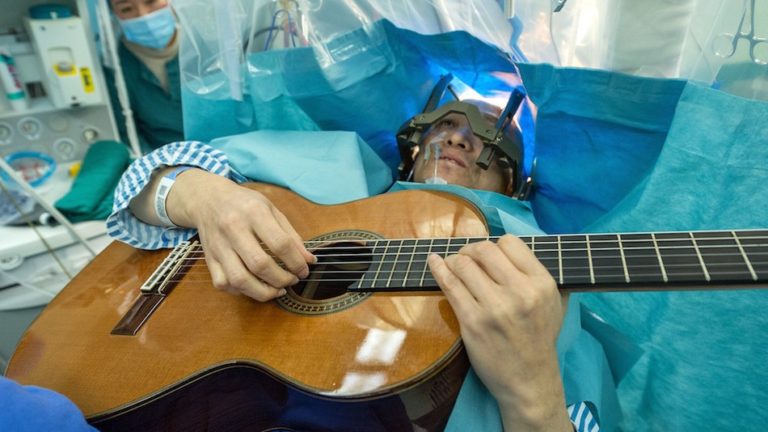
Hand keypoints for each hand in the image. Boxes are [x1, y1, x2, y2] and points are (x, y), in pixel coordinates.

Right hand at [167, 170, 314, 300]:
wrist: (208, 199)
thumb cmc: (245, 204)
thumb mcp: (271, 209)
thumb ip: (291, 236)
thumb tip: (309, 261)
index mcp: (254, 212)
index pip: (280, 244)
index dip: (296, 262)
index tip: (304, 270)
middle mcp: (233, 228)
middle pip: (259, 265)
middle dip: (282, 279)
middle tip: (292, 281)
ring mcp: (218, 246)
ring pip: (239, 279)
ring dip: (263, 292)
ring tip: (277, 290)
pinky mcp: (209, 258)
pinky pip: (223, 283)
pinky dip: (240, 291)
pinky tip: (253, 286)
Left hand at [428, 235, 572, 430]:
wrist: (529, 381)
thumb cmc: (539, 339)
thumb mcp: (554, 302)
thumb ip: (537, 274)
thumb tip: (509, 247)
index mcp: (541, 284)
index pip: (510, 242)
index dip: (495, 245)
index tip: (488, 256)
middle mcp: (520, 292)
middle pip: (484, 249)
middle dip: (470, 250)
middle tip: (467, 258)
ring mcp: (494, 307)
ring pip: (464, 264)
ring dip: (454, 261)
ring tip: (454, 266)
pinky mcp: (472, 322)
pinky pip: (450, 285)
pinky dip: (439, 269)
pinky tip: (435, 262)